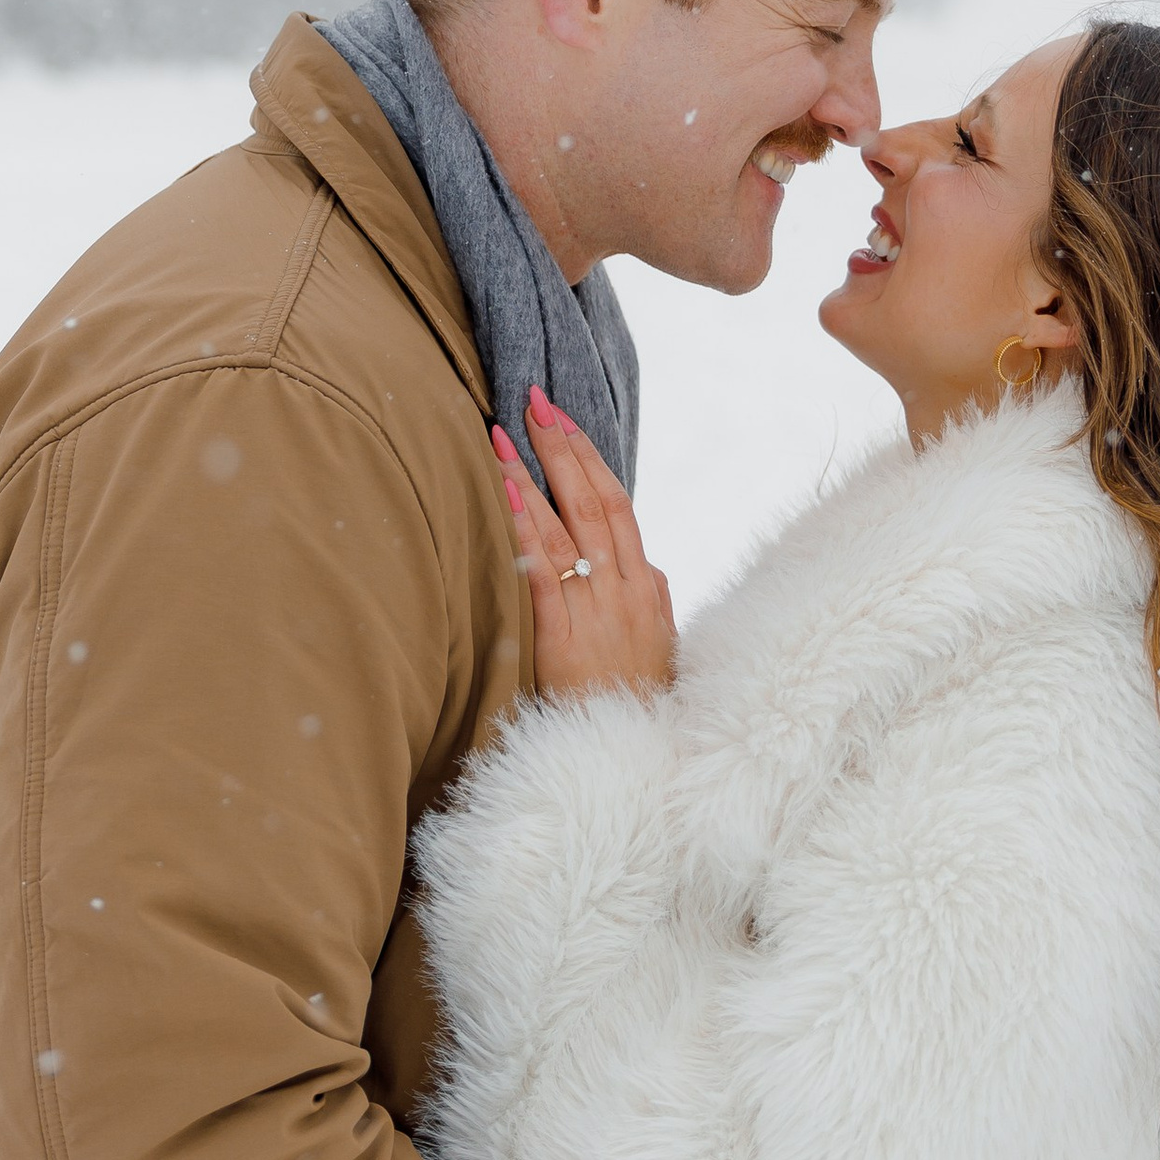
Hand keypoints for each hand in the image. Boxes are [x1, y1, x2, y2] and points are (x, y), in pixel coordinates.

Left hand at [498, 388, 677, 700]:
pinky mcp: (565, 640)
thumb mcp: (659, 643)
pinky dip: (523, 529)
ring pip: (566, 529)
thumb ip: (649, 596)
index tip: (564, 420)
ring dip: (531, 477)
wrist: (638, 758)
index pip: (618, 504)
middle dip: (561, 448)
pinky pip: (543, 575)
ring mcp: (598, 613)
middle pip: (595, 501)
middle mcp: (625, 589)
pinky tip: (503, 496)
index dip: (590, 459)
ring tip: (500, 435)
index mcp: (645, 585)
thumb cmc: (640, 702)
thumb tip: (643, 562)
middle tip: (532, 402)